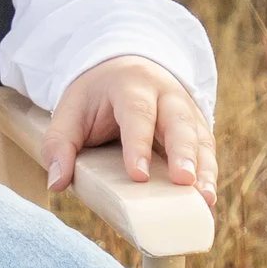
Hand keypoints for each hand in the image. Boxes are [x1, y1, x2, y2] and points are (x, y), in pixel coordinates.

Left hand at [45, 56, 215, 202]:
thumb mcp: (70, 111)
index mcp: (132, 86)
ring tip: (205, 199)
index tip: (138, 176)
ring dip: (204, 168)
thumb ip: (59, 144)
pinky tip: (207, 199)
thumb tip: (57, 183)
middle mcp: (166, 94)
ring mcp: (186, 110)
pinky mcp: (196, 127)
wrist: (126, 69)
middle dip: (183, 153)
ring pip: (199, 137)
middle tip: (184, 181)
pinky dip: (209, 173)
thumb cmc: (96, 97)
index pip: (137, 114)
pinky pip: (206, 149)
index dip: (138, 144)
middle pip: (178, 122)